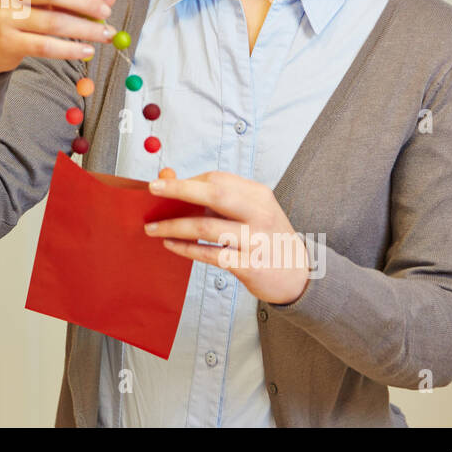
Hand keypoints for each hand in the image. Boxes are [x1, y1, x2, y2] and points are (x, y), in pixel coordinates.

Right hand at [0, 0, 117, 76]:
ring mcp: (4, 16)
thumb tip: (101, 2)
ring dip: (86, 29)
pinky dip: (70, 49)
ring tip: (105, 34)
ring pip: (54, 22)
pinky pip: (46, 46)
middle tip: (107, 14)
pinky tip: (87, 50)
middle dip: (87, 2)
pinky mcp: (7, 42)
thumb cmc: (12, 16)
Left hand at [143, 170, 311, 305]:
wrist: (299, 275)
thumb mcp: (249, 211)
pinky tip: (171, 245)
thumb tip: (170, 176)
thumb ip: (213, 196)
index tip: (165, 186)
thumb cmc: (266, 238)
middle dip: (178, 189)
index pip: (218, 179)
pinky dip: (186, 249)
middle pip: (214, 193)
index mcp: (258, 195)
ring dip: (173, 226)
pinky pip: (210, 254)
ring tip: (152, 228)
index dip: (188, 181)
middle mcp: (259, 214)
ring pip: (206, 227)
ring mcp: (256, 240)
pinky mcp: (250, 265)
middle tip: (152, 189)